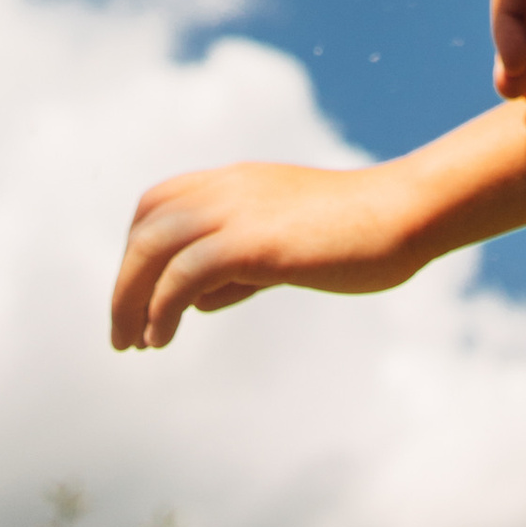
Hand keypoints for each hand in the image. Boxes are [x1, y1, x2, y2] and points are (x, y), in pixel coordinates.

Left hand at [109, 158, 423, 349]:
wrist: (403, 216)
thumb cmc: (357, 235)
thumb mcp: (287, 245)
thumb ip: (242, 267)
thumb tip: (198, 299)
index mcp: (237, 183)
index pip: (159, 202)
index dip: (139, 250)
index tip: (138, 297)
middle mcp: (229, 188)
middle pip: (147, 224)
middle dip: (125, 281)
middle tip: (122, 335)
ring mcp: (240, 209)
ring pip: (154, 245)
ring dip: (130, 297)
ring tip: (133, 343)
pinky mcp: (255, 241)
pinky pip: (185, 273)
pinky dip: (161, 307)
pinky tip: (162, 337)